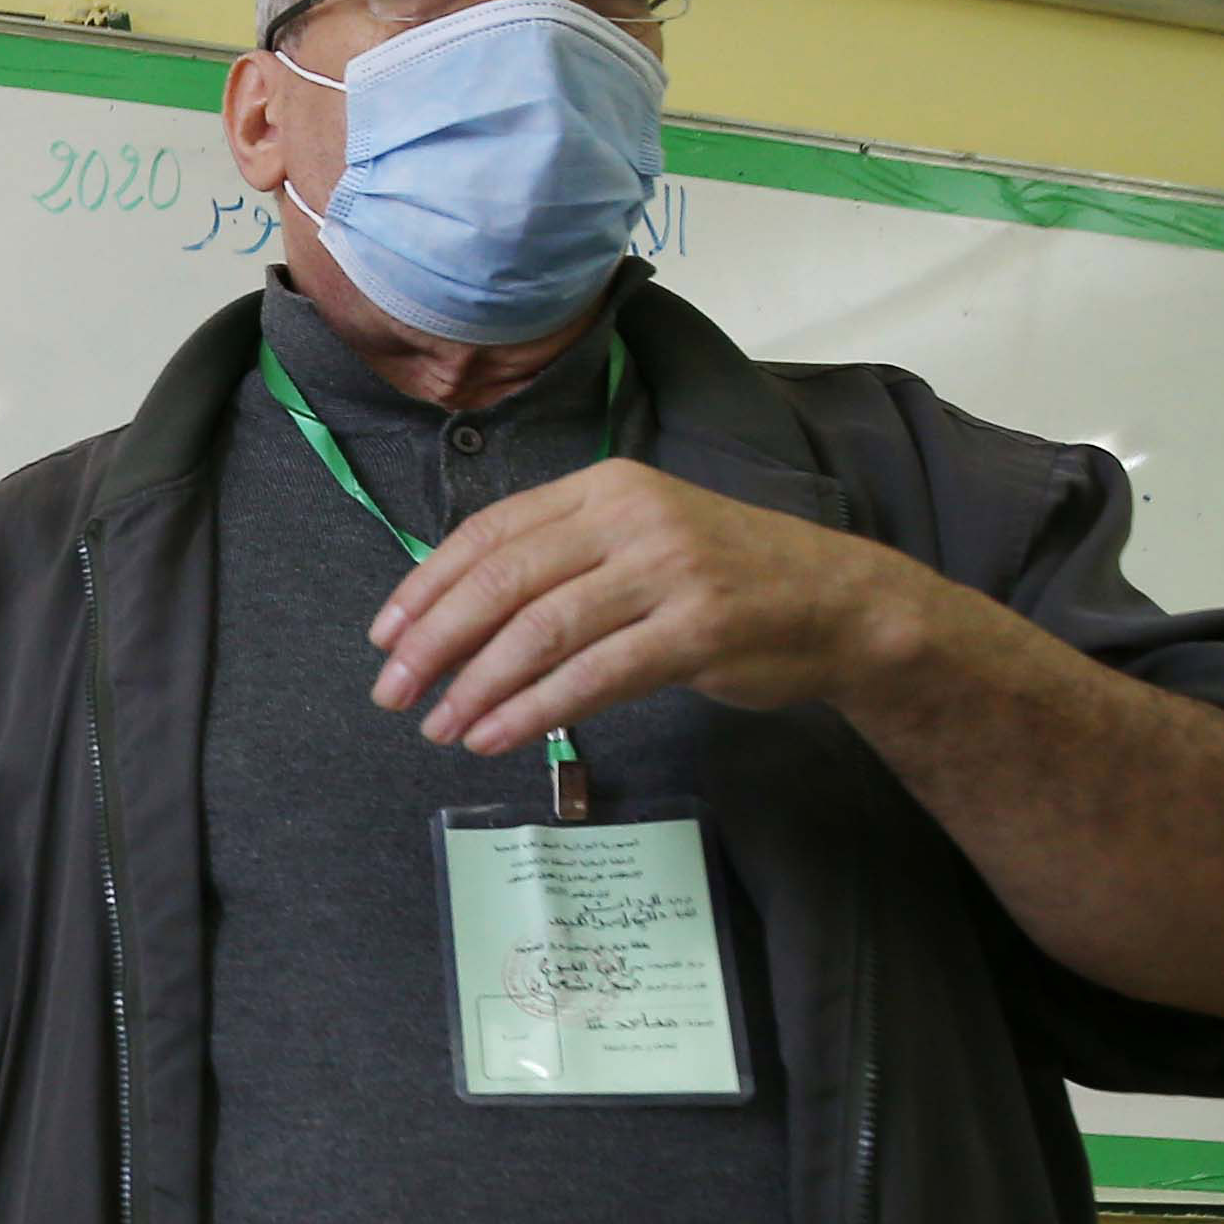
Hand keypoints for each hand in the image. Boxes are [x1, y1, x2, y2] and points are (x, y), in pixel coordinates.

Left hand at [367, 458, 941, 755]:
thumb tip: (455, 614)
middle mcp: (632, 518)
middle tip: (392, 692)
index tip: (385, 634)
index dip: (428, 584)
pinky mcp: (698, 630)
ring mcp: (668, 571)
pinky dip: (534, 710)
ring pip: (542, 629)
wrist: (838, 601)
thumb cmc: (723, 578)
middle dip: (436, 640)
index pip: (491, 531)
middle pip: (504, 579)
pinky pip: (593, 675)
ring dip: (478, 684)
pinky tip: (496, 735)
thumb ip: (560, 562)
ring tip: (440, 727)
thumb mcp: (637, 542)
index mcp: (605, 488)